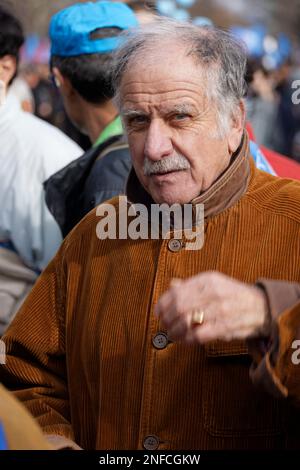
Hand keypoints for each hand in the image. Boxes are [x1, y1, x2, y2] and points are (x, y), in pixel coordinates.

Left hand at [155, 271, 269, 343]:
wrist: (262, 307)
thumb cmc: (234, 295)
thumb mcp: (214, 282)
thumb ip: (192, 285)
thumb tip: (171, 286)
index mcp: (208, 279)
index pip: (177, 291)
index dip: (163, 304)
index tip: (159, 312)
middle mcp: (213, 292)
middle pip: (179, 306)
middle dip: (167, 319)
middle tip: (164, 325)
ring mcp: (219, 310)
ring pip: (186, 321)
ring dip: (174, 331)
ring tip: (172, 334)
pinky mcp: (225, 327)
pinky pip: (198, 335)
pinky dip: (187, 339)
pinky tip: (184, 340)